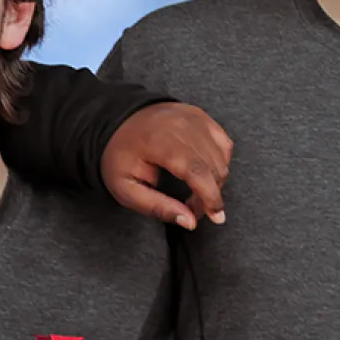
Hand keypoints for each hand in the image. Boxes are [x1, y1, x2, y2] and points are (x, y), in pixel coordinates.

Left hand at [100, 102, 231, 229]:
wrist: (116, 123)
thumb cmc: (120, 156)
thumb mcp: (126, 188)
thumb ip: (157, 207)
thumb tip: (190, 222)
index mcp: (159, 141)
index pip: (197, 171)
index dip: (210, 197)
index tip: (216, 217)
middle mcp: (181, 125)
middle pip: (213, 166)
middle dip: (210, 194)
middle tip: (193, 207)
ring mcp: (194, 118)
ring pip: (222, 156)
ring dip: (215, 180)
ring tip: (196, 192)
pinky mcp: (201, 116)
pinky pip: (223, 143)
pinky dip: (219, 162)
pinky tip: (204, 172)